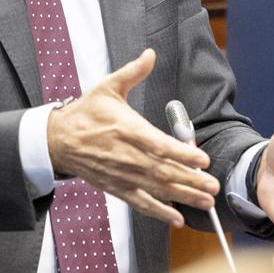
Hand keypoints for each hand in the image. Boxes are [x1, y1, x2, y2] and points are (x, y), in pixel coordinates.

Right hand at [47, 49, 218, 226]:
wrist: (60, 139)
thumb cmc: (86, 113)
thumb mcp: (108, 87)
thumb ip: (133, 72)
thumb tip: (149, 55)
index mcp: (127, 129)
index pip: (159, 145)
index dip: (182, 154)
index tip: (202, 159)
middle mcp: (127, 155)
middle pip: (163, 171)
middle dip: (191, 180)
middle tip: (213, 185)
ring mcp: (122, 174)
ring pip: (157, 189)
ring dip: (183, 196)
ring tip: (205, 201)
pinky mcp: (117, 187)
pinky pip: (141, 202)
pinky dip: (159, 212)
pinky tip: (177, 218)